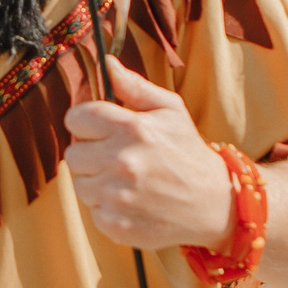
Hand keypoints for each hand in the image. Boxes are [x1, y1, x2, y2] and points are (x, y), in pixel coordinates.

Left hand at [63, 59, 233, 250]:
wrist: (214, 203)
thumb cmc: (188, 152)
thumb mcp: (170, 110)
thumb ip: (134, 87)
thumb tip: (106, 63)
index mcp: (133, 128)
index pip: (77, 118)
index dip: (86, 123)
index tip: (100, 130)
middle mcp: (122, 161)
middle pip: (73, 153)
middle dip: (91, 153)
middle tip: (117, 158)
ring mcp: (117, 196)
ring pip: (80, 183)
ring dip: (97, 181)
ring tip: (126, 180)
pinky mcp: (115, 224)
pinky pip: (92, 210)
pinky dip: (107, 207)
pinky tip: (131, 201)